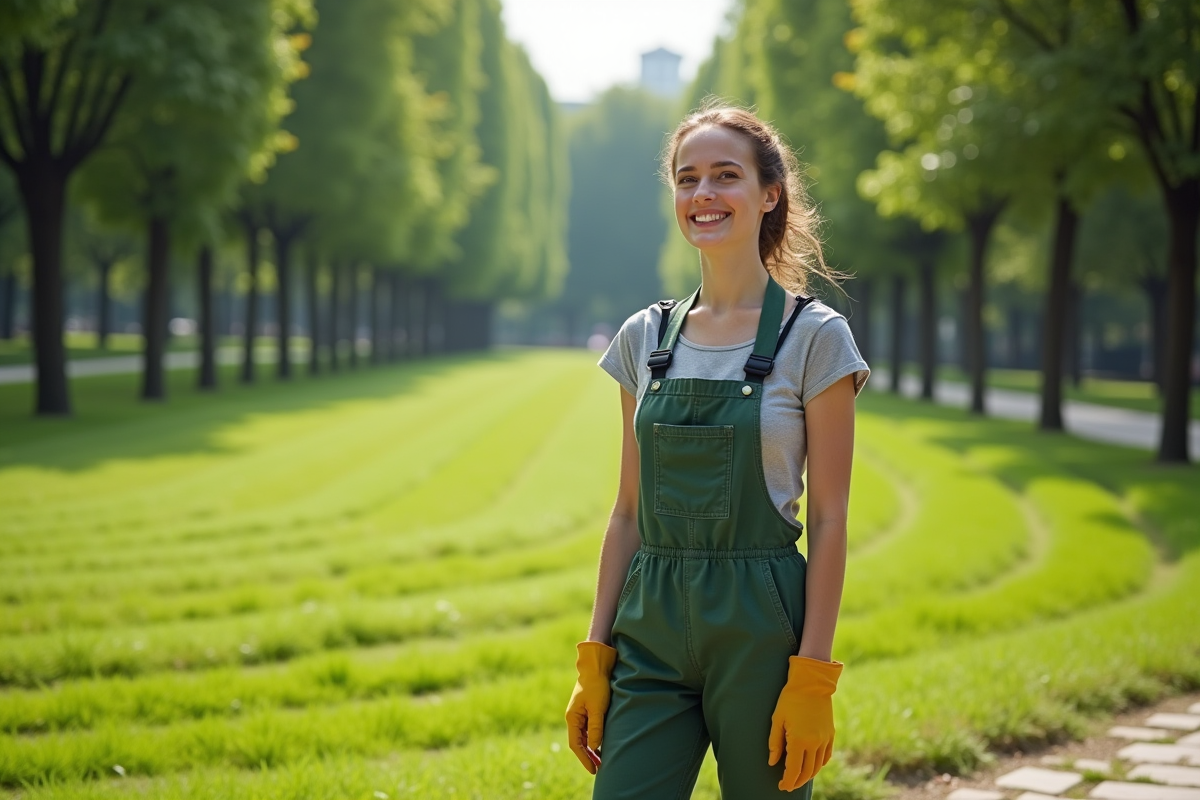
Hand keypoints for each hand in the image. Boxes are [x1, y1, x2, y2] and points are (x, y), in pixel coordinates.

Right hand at [565, 640, 618, 773]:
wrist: (596, 667)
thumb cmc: (596, 686)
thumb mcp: (597, 708)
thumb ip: (595, 728)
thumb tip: (594, 748)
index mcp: (572, 718)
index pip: (576, 744)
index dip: (584, 758)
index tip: (593, 769)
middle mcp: (574, 718)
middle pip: (579, 743)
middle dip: (588, 756)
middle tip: (599, 769)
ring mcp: (580, 715)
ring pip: (584, 737)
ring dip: (591, 749)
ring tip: (601, 760)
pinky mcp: (587, 711)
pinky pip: (589, 730)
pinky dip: (594, 740)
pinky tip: (601, 745)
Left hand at [767, 656, 843, 791]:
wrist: (812, 683)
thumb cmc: (790, 699)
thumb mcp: (777, 719)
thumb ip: (775, 743)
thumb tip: (773, 762)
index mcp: (799, 740)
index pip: (793, 770)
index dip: (787, 781)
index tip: (781, 786)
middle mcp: (814, 743)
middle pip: (807, 772)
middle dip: (797, 781)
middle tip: (788, 785)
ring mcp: (825, 739)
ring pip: (818, 766)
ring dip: (808, 775)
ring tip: (798, 778)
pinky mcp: (831, 734)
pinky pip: (826, 756)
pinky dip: (819, 764)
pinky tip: (812, 766)